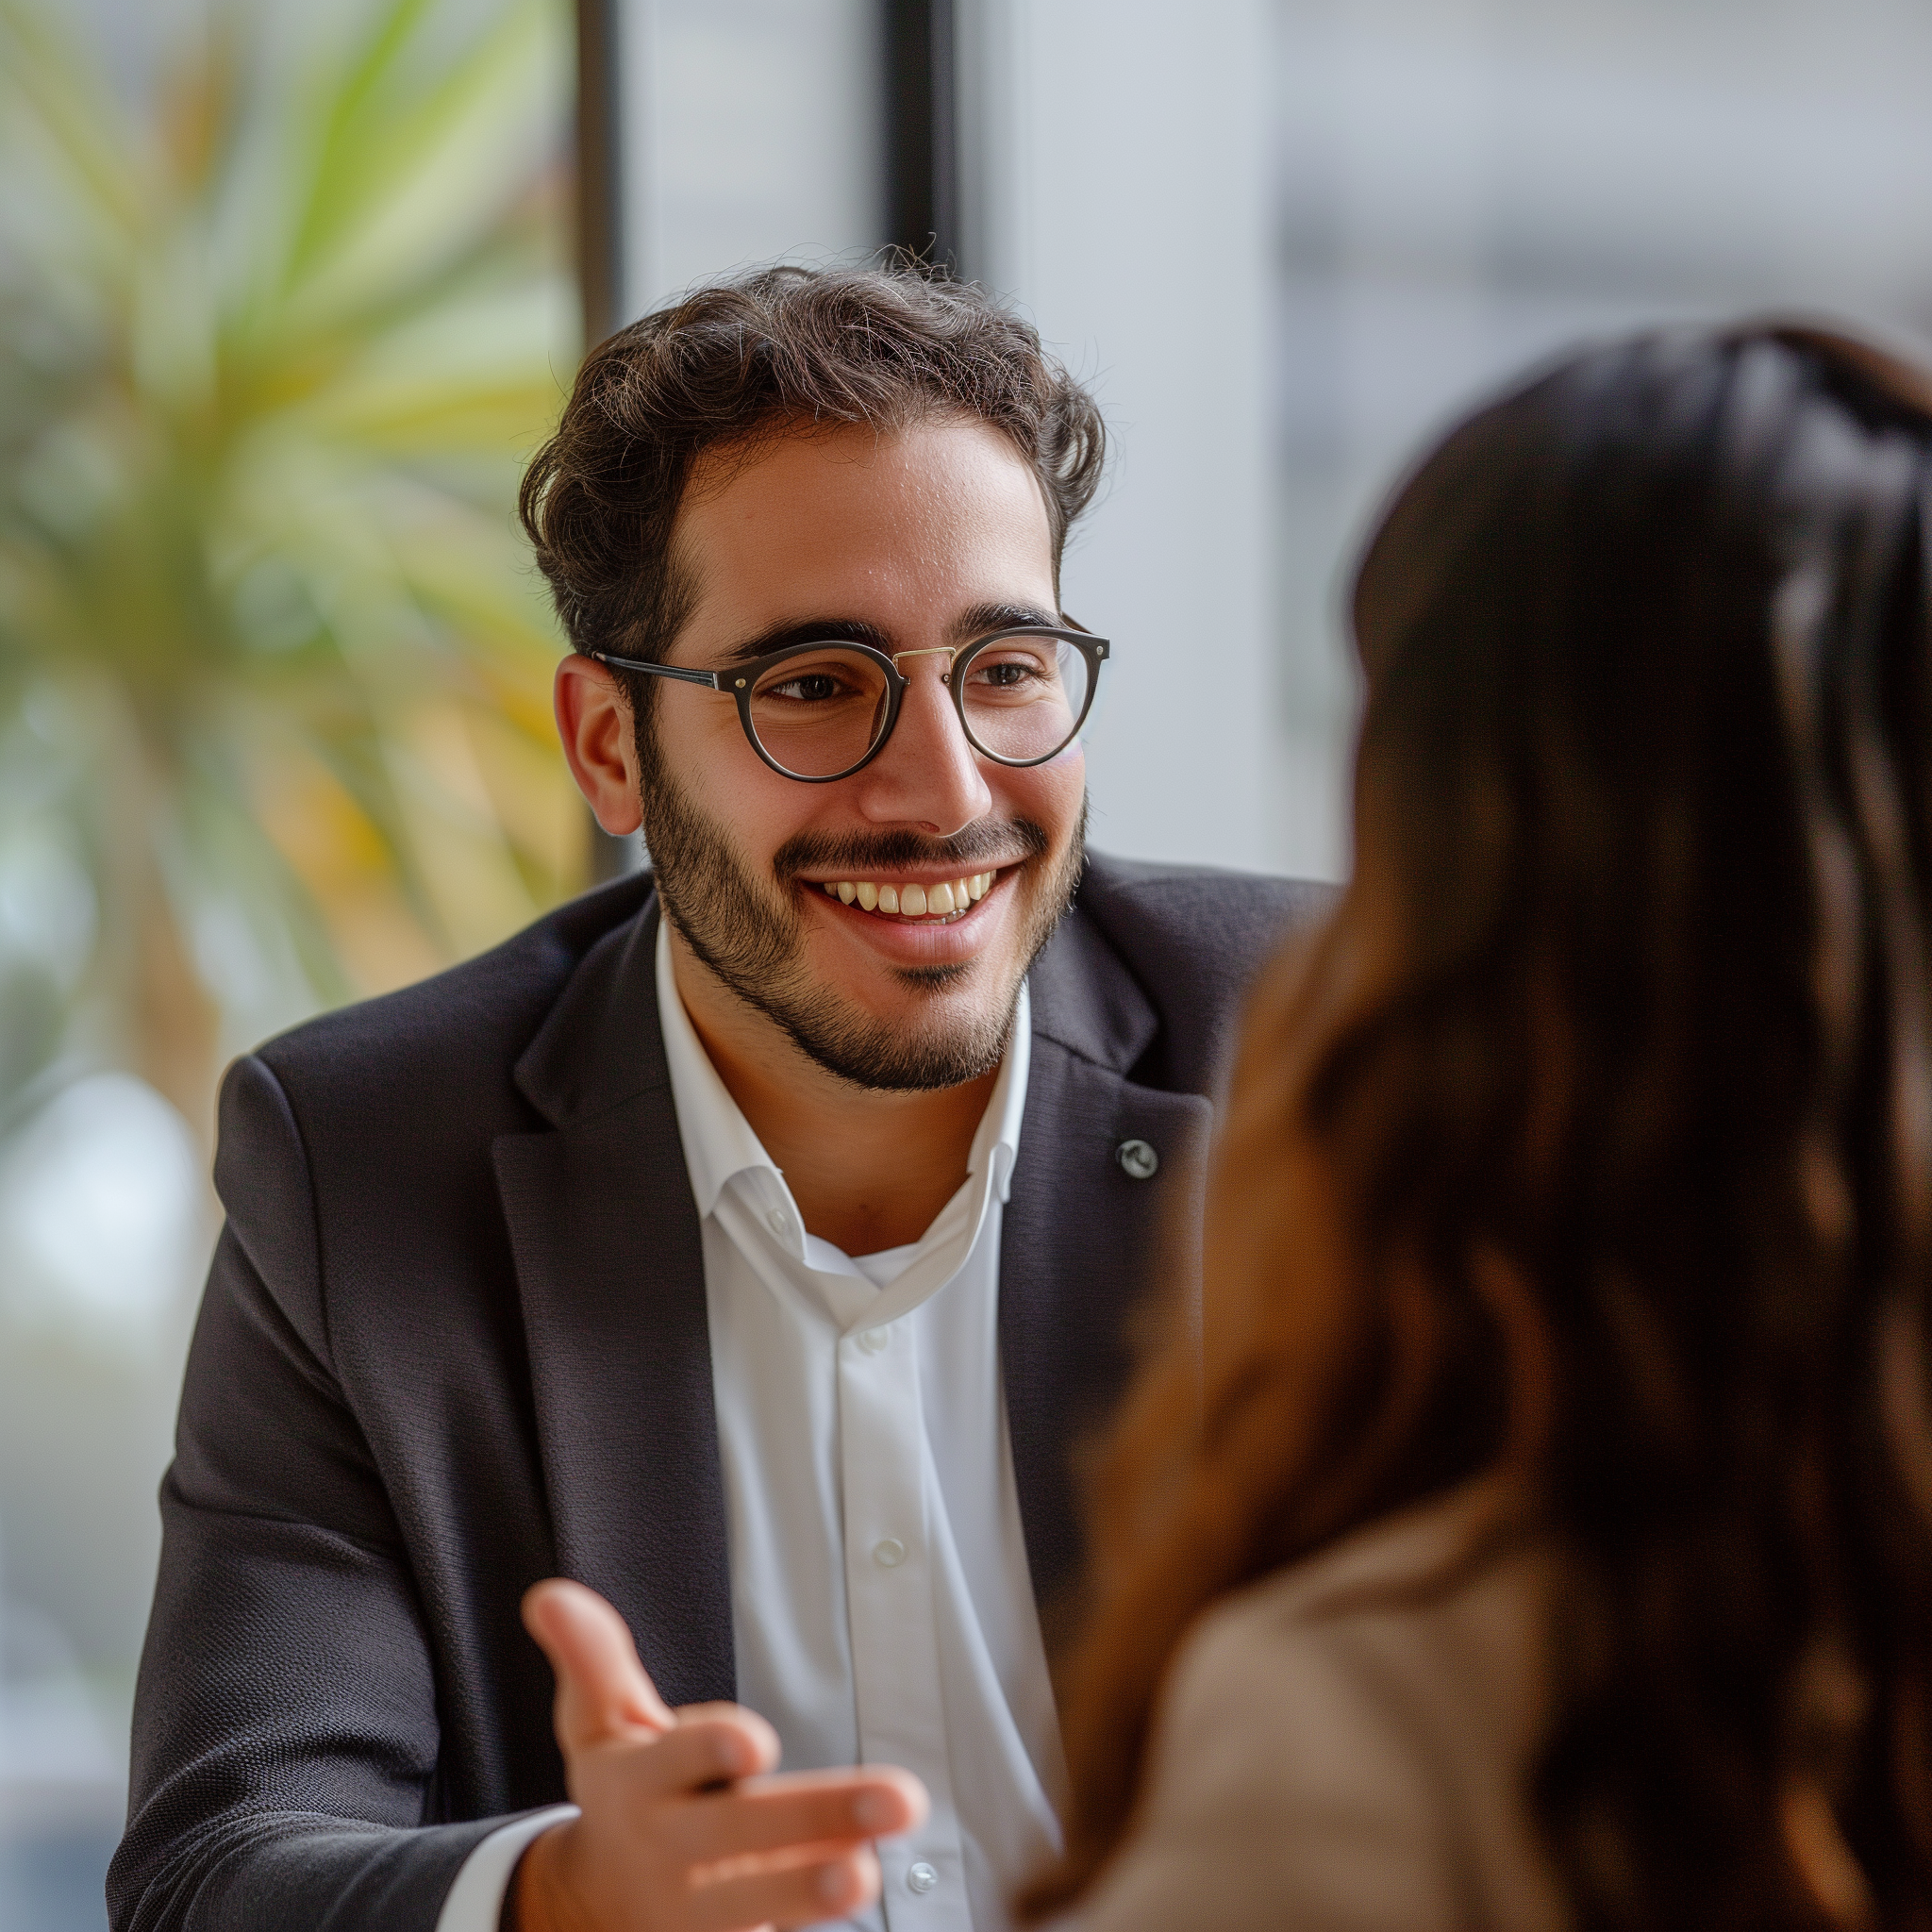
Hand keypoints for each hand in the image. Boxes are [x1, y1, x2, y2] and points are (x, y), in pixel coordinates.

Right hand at [512, 1579, 927, 1931]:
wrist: (594, 1907)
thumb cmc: (622, 1793)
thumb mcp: (598, 1725)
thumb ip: (592, 1659)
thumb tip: (548, 1595)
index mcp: (637, 1782)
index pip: (677, 1761)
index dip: (710, 1750)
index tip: (754, 1739)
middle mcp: (669, 1847)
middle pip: (743, 1830)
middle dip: (815, 1817)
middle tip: (896, 1799)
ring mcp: (697, 1910)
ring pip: (759, 1901)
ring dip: (812, 1889)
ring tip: (867, 1871)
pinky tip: (858, 1890)